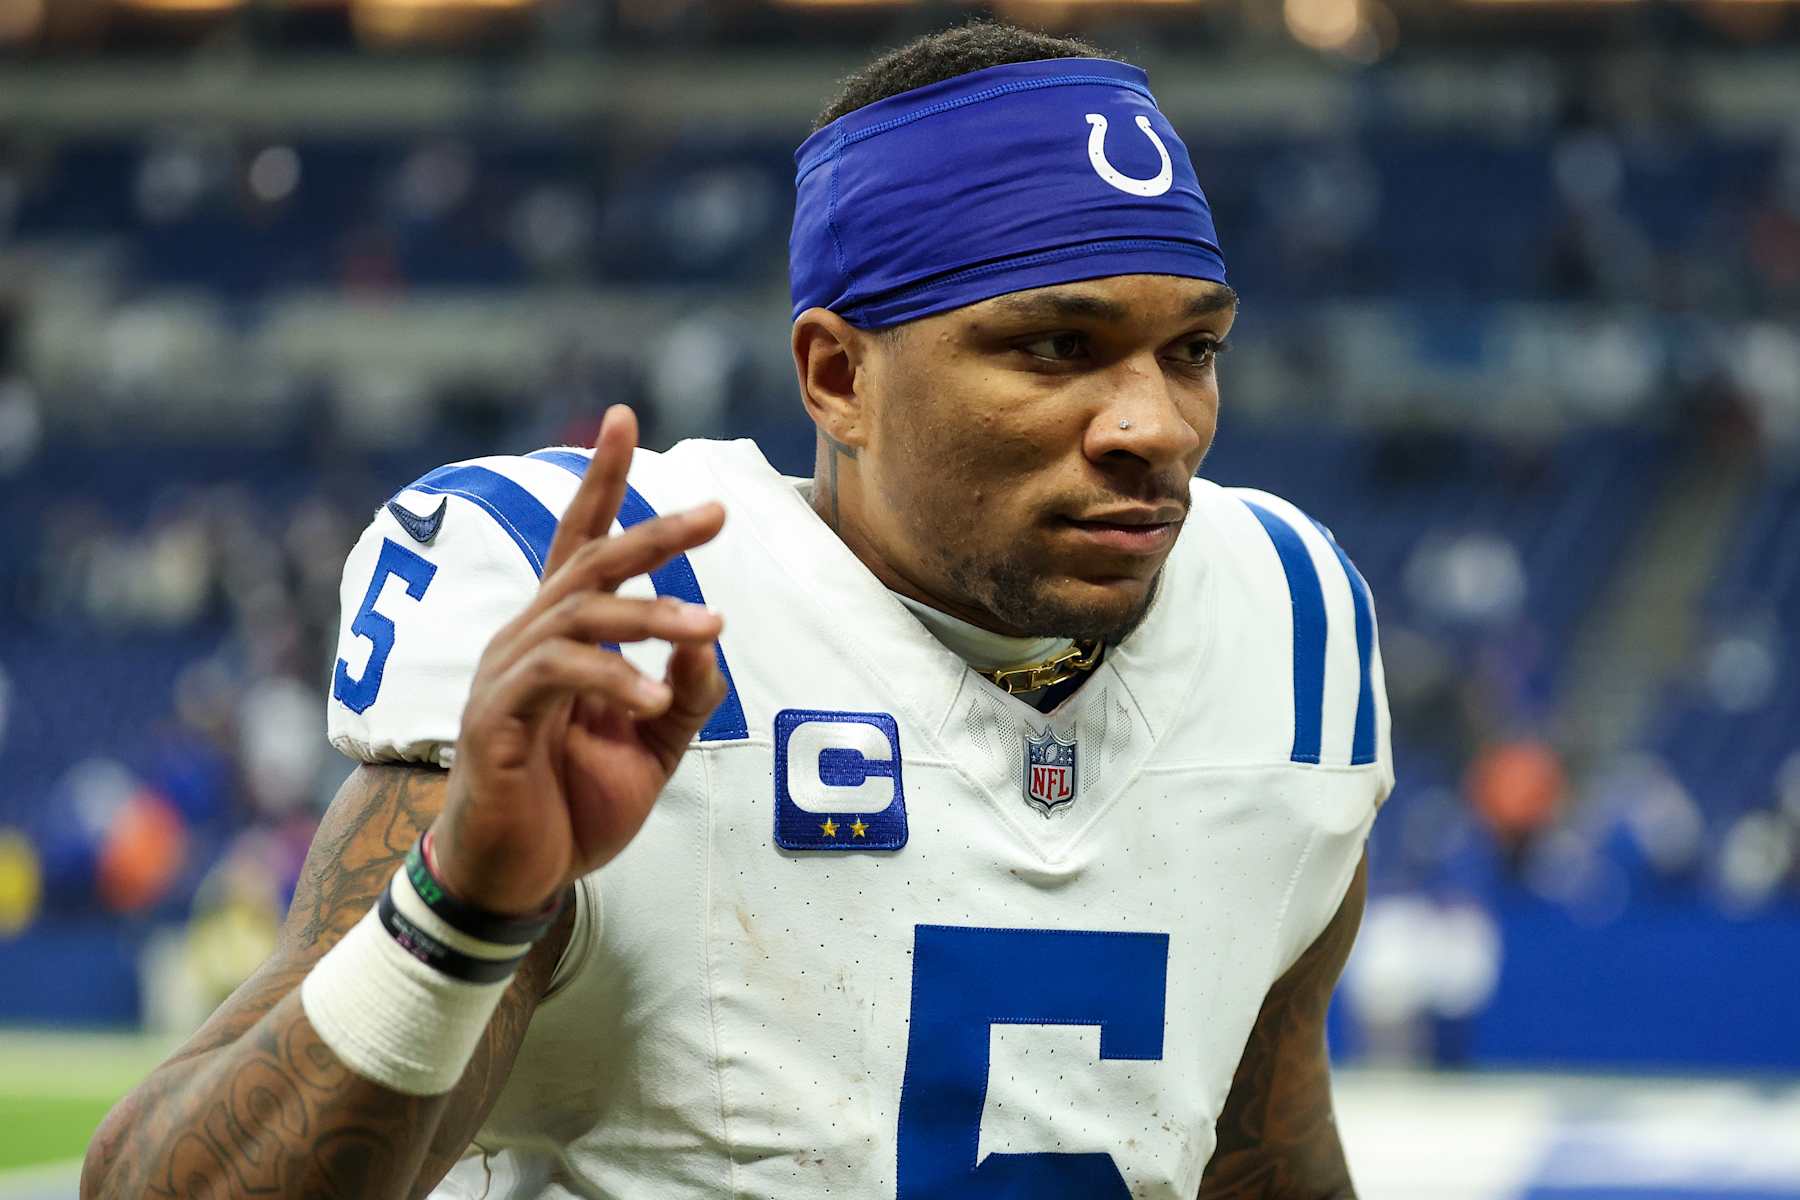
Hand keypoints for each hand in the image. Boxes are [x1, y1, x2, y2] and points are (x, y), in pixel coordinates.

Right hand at [431, 406, 727, 914]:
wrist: (515, 880)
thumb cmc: (574, 806)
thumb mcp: (654, 746)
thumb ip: (687, 691)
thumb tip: (711, 635)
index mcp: (561, 638)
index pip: (579, 543)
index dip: (600, 481)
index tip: (623, 417)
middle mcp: (527, 640)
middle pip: (589, 564)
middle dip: (652, 533)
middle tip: (716, 512)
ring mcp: (506, 676)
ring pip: (581, 615)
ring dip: (651, 616)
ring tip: (711, 626)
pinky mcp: (496, 720)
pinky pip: (558, 678)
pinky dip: (613, 682)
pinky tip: (655, 701)